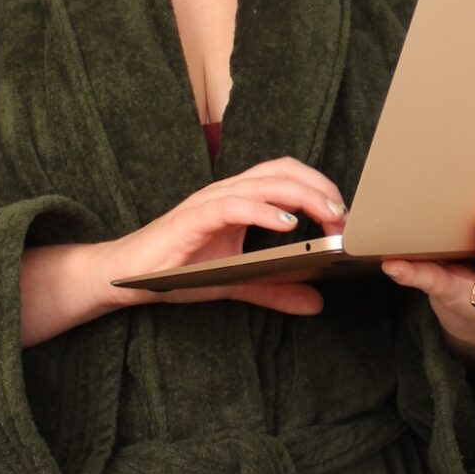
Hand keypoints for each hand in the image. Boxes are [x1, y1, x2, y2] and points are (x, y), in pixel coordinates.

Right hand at [104, 156, 348, 315]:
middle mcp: (227, 192)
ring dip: (301, 196)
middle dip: (320, 188)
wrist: (128, 277)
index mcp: (239, 199)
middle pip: (282, 171)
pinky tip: (287, 225)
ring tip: (328, 216)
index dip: (319, 186)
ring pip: (263, 183)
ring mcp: (209, 202)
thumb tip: (318, 302)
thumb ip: (276, 289)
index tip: (345, 214)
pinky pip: (233, 205)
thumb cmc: (178, 271)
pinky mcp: (193, 219)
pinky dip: (264, 212)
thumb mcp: (238, 282)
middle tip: (346, 215)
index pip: (286, 175)